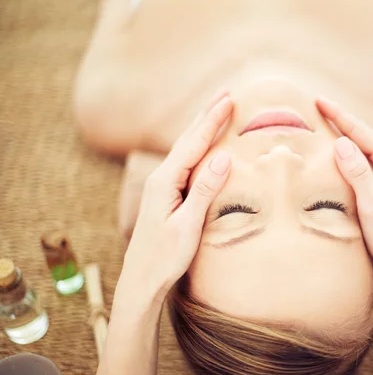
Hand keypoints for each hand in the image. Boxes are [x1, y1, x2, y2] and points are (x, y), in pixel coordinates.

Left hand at [122, 91, 232, 297]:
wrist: (142, 281)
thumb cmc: (164, 257)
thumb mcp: (187, 225)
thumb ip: (204, 190)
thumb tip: (223, 157)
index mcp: (165, 182)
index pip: (193, 144)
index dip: (212, 121)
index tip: (229, 99)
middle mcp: (161, 179)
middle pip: (187, 140)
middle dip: (207, 116)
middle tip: (225, 93)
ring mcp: (162, 187)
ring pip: (186, 150)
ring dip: (202, 128)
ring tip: (215, 111)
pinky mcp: (166, 196)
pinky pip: (185, 163)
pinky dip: (198, 147)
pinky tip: (203, 146)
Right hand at [316, 97, 372, 288]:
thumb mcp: (372, 206)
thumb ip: (358, 173)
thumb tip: (342, 142)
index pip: (362, 133)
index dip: (338, 116)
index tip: (319, 100)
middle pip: (365, 135)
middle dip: (341, 119)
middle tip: (318, 103)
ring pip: (367, 146)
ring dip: (346, 133)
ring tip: (326, 119)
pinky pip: (369, 159)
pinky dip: (353, 151)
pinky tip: (342, 149)